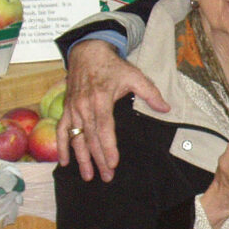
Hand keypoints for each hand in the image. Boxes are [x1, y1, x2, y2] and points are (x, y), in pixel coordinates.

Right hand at [59, 40, 169, 181]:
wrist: (87, 52)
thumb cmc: (112, 66)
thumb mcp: (134, 75)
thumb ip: (150, 93)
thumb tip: (166, 108)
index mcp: (100, 99)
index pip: (104, 128)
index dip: (108, 147)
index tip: (113, 163)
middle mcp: (84, 107)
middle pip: (91, 138)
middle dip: (98, 159)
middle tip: (107, 176)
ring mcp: (73, 109)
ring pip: (76, 138)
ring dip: (82, 159)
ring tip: (88, 176)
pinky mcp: (67, 109)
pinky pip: (62, 130)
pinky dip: (62, 146)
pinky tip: (64, 162)